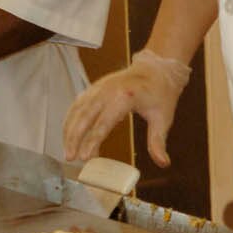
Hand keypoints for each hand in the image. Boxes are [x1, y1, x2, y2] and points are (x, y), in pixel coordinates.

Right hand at [63, 51, 190, 165]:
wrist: (156, 69)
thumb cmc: (160, 93)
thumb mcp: (163, 118)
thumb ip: (158, 142)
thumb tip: (163, 163)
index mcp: (125, 97)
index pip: (103, 123)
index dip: (92, 141)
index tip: (85, 157)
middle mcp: (107, 90)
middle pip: (84, 116)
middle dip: (74, 138)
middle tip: (70, 157)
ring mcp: (99, 87)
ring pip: (77, 110)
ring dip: (69, 130)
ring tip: (68, 151)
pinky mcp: (94, 88)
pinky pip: (77, 105)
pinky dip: (71, 120)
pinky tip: (69, 135)